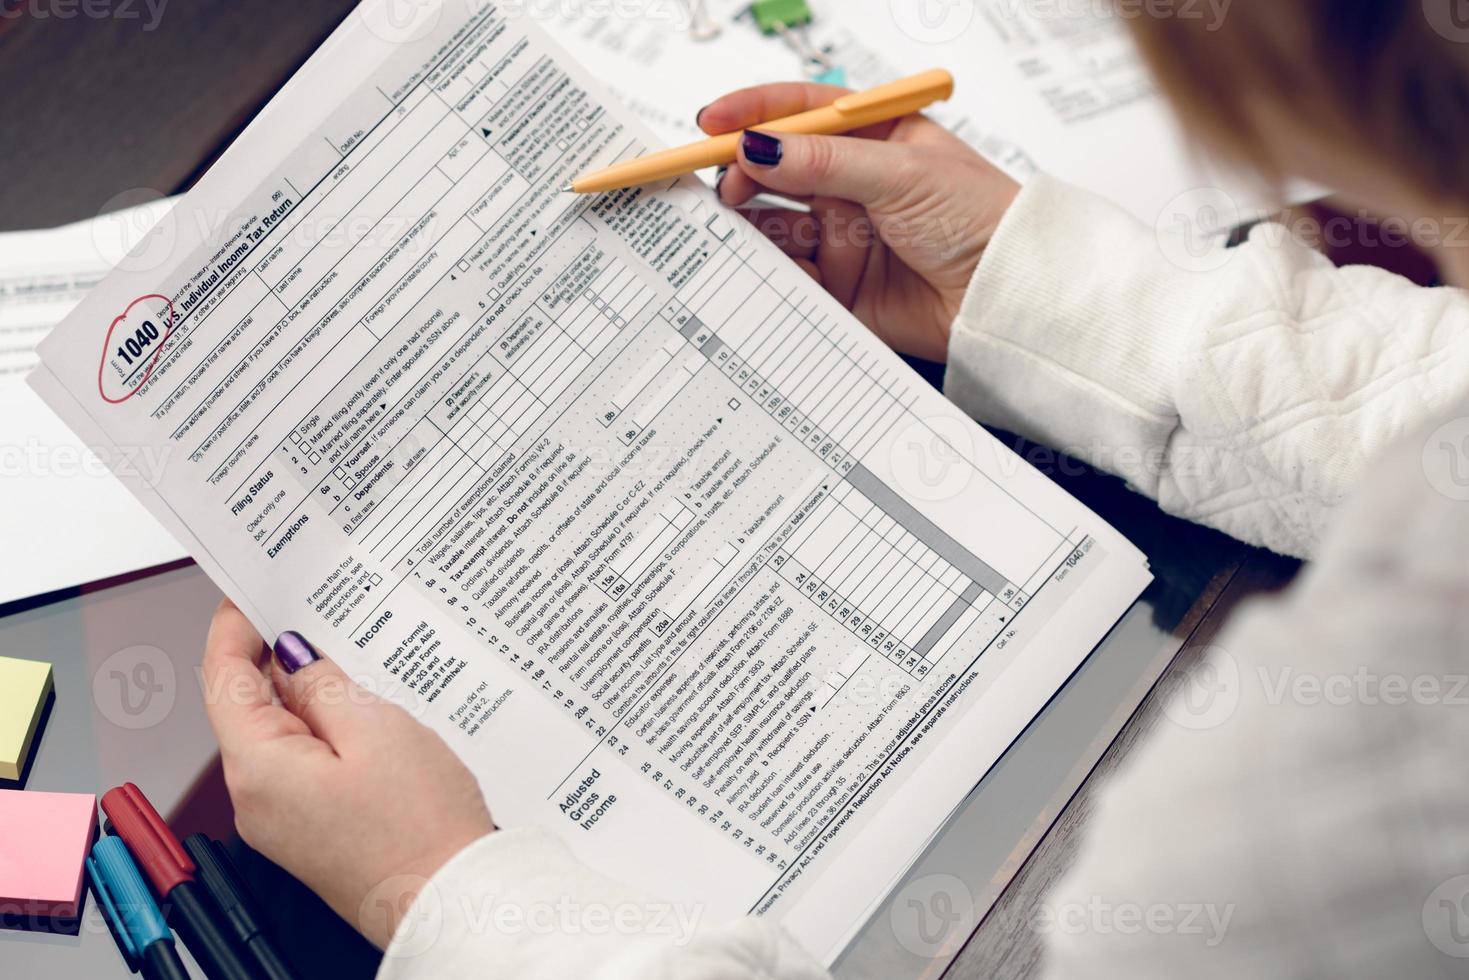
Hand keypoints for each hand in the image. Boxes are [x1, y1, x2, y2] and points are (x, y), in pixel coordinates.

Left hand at [200, 600, 494, 947]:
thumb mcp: (376, 728)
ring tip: (356, 661)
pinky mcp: (315, 830)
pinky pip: (308, 765)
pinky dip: (328, 731)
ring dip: (312, 695)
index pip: (224, 681)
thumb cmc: (420, 828)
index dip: (233, 630)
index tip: (250, 595)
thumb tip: (293, 657)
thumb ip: (324, 685)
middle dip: (278, 659)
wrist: (452, 901)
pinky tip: (366, 715)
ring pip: (284, 736)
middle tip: (316, 612)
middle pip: (251, 708)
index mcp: (259, 768)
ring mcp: (284, 820)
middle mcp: (258, 799)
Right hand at [701, 82, 1020, 362]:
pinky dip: (772, 269)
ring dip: (754, 221)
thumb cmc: (980, 219)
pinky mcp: (841, 285)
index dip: (755, 114)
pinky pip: (792, 274)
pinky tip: (764, 263)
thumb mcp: (900, 173)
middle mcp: (855, 185)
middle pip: (779, 170)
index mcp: (876, 139)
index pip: (803, 114)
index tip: (713, 121)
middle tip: (725, 183)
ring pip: (778, 222)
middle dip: (744, 172)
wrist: (1005, 295)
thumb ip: (824, 161)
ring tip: (737, 225)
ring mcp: (845, 235)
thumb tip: (759, 145)